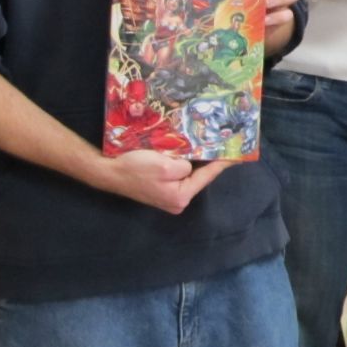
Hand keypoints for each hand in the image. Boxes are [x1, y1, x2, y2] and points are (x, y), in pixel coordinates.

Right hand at [96, 150, 230, 213]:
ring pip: (190, 175)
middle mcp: (177, 200)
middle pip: (200, 176)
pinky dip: (185, 163)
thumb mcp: (165, 165)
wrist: (108, 172)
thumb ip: (185, 165)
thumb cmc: (135, 168)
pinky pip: (179, 174)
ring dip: (197, 161)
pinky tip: (190, 152)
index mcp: (181, 197)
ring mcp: (169, 196)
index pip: (207, 176)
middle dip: (210, 161)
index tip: (238, 154)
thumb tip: (191, 164)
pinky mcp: (162, 189)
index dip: (223, 163)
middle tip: (225, 145)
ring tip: (211, 146)